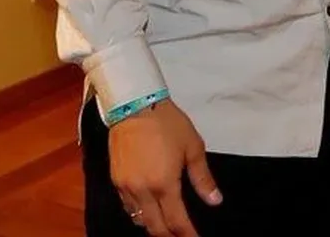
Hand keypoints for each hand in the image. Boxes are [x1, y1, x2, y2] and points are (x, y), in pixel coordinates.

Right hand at [109, 99, 221, 235]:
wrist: (135, 105)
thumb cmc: (169, 123)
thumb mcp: (193, 147)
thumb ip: (203, 177)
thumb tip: (214, 201)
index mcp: (164, 184)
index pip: (176, 221)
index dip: (187, 234)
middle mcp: (143, 191)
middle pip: (155, 227)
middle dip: (169, 235)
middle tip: (181, 235)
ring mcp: (126, 188)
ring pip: (139, 219)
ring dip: (153, 225)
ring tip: (167, 224)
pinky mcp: (115, 181)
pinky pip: (127, 207)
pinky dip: (139, 213)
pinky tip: (148, 208)